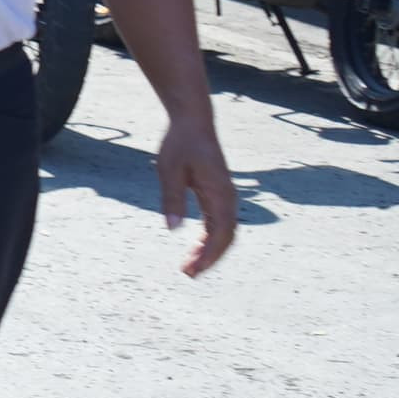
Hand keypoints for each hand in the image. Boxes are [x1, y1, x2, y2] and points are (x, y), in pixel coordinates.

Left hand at [160, 109, 238, 274]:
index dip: (210, 255)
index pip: (221, 234)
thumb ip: (172, 198)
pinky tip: (194, 248)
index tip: (194, 269)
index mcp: (220, 194)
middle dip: (209, 259)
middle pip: (226, 238)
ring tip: (189, 267)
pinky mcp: (218, 195)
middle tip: (188, 274)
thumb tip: (173, 228)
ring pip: (223, 233)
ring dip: (208, 251)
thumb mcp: (170, 169)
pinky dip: (208, 239)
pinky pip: (218, 224)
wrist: (193, 123)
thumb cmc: (180, 144)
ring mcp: (225, 197)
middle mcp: (228, 198)